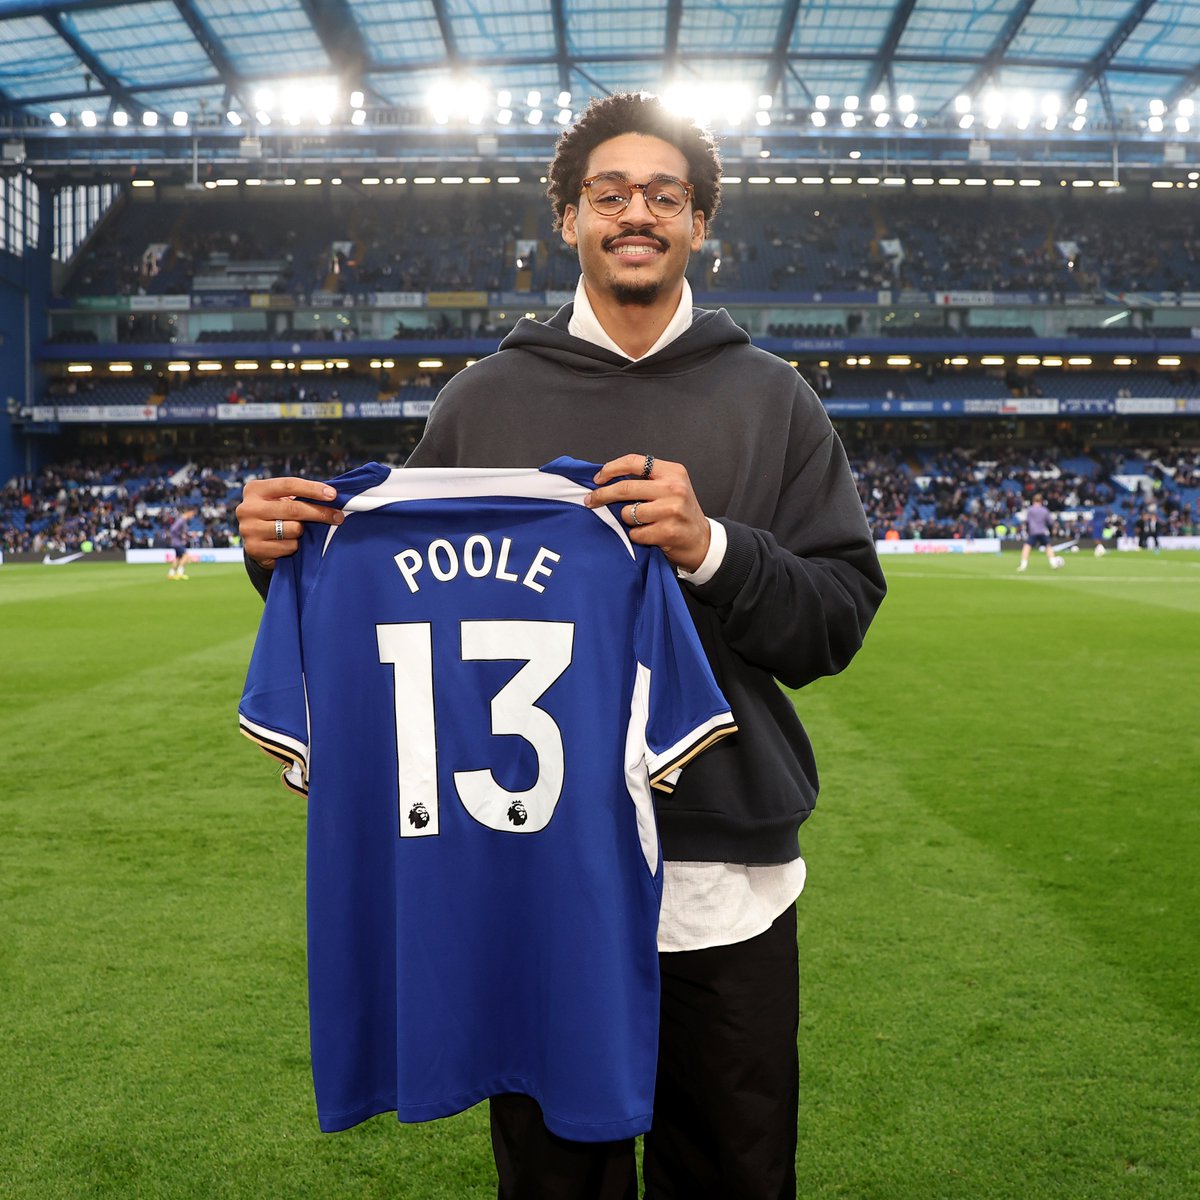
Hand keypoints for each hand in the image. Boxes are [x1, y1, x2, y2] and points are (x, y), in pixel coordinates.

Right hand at [236, 476, 343, 567]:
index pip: (289, 484)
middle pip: (293, 508)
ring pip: (293, 529)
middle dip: (320, 512)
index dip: (313, 489)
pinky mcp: (254, 549)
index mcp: (255, 489)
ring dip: (302, 531)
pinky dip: (294, 546)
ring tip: (297, 531)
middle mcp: (247, 508)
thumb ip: (300, 496)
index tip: (333, 495)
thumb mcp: (281, 500)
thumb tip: (332, 496)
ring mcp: (248, 529)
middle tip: (338, 517)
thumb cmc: (276, 515)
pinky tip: (287, 543)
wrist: (256, 541)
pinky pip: (289, 546)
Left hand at [586, 454, 710, 572]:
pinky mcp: (668, 531)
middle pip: (625, 487)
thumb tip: (607, 479)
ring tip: (641, 522)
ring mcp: (671, 510)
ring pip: (628, 513)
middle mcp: (673, 488)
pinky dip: (636, 536)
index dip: (611, 469)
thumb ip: (646, 480)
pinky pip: (635, 533)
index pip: (634, 461)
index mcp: (672, 472)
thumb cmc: (680, 512)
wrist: (701, 540)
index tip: (598, 478)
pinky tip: (649, 535)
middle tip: (591, 500)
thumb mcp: (670, 486)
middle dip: (603, 495)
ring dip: (626, 520)